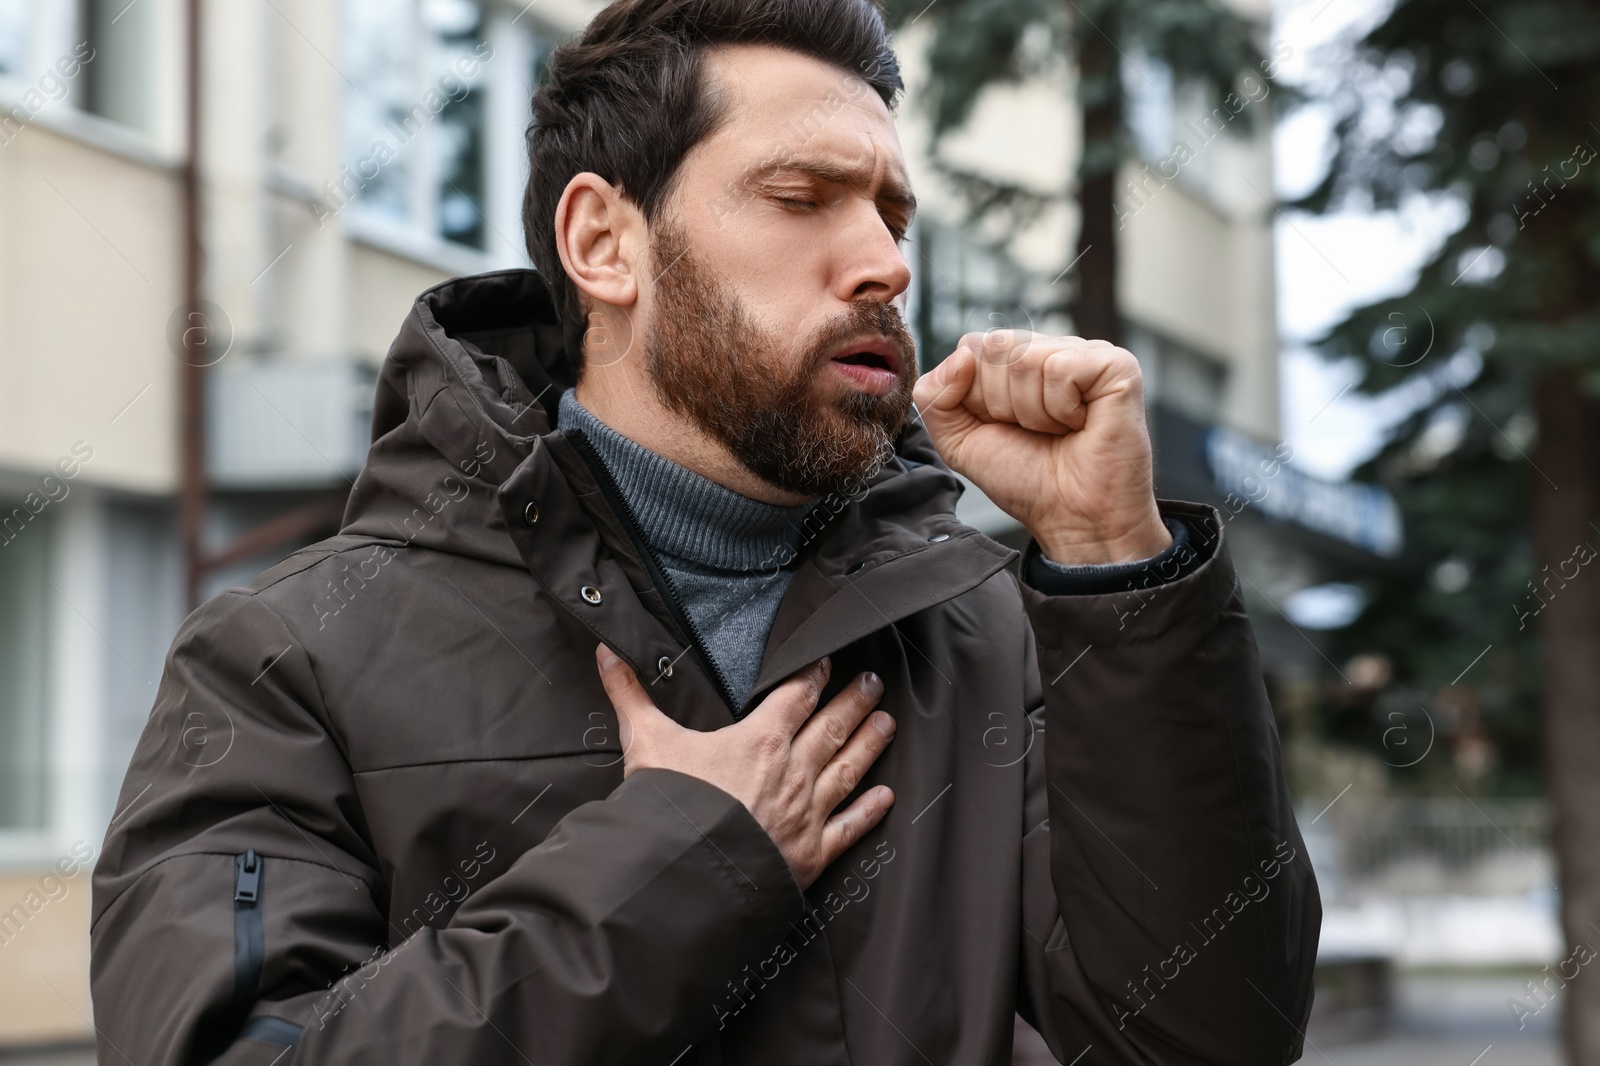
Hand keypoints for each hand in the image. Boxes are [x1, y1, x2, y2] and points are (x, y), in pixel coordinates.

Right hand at [595, 646, 895, 888]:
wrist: (685, 873)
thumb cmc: (667, 806)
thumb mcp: (645, 742)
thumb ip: (629, 695)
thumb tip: (606, 653)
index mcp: (759, 740)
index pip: (796, 696)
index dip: (814, 674)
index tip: (829, 659)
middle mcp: (791, 771)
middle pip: (832, 726)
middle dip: (854, 700)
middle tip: (874, 680)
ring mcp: (806, 813)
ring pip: (848, 768)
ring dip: (870, 743)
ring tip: (888, 721)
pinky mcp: (811, 853)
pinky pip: (849, 827)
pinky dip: (870, 811)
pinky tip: (886, 797)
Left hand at [911, 330, 1170, 564]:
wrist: (1073, 518)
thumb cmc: (1026, 480)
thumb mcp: (959, 440)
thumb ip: (934, 395)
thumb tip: (961, 354)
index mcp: (1015, 360)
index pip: (969, 347)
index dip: (976, 398)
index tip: (1005, 428)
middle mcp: (1050, 349)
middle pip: (993, 347)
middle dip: (1001, 404)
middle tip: (1034, 432)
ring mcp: (1085, 353)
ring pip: (1024, 359)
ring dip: (1033, 412)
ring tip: (1059, 431)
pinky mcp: (1116, 365)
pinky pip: (1060, 368)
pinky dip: (1061, 409)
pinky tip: (1080, 424)